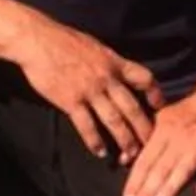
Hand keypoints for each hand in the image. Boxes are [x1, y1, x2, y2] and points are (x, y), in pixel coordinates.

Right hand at [15, 21, 162, 160]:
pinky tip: (100, 152)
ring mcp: (89, 90)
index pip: (144, 77)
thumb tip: (117, 72)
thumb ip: (108, 62)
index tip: (158, 106)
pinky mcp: (71, 101)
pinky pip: (86, 125)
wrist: (37, 41)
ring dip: (124, 139)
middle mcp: (106, 78)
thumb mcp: (95, 46)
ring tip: (130, 155)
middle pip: (132, 107)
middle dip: (143, 128)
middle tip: (150, 144)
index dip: (155, 93)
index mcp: (114, 62)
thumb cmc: (63, 40)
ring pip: (114, 120)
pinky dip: (94, 141)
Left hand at [122, 88, 195, 195]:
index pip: (146, 160)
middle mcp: (181, 139)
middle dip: (148, 190)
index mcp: (164, 131)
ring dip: (171, 187)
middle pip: (161, 168)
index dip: (136, 181)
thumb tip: (124, 160)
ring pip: (184, 169)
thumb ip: (147, 139)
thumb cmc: (188, 114)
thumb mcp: (162, 118)